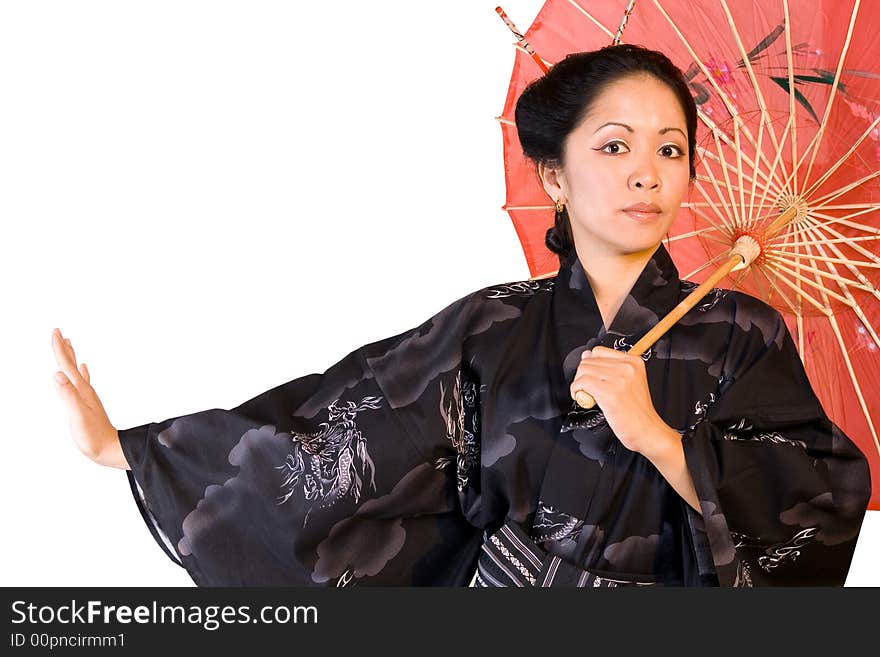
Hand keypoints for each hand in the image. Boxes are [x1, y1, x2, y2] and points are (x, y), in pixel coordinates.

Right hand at [51, 328, 127, 468]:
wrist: (110, 448)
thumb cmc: (92, 436)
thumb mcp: (76, 415)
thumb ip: (67, 395)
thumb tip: (57, 374)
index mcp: (80, 390)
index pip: (67, 365)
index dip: (59, 349)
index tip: (55, 332)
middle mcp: (85, 390)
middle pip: (72, 364)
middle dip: (64, 348)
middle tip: (59, 332)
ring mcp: (87, 396)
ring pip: (76, 371)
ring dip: (71, 357)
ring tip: (69, 345)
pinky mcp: (88, 403)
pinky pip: (83, 382)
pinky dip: (81, 372)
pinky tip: (83, 369)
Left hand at [569, 345, 675, 456]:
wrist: (647, 430)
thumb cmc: (637, 411)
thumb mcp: (629, 382)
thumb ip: (608, 368)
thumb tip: (586, 355)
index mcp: (634, 361)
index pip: (599, 351)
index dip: (591, 364)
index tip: (592, 377)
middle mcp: (627, 367)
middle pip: (589, 361)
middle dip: (583, 375)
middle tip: (589, 390)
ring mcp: (619, 379)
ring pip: (583, 370)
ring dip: (579, 384)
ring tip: (588, 395)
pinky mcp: (609, 392)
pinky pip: (582, 383)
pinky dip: (577, 391)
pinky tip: (585, 399)